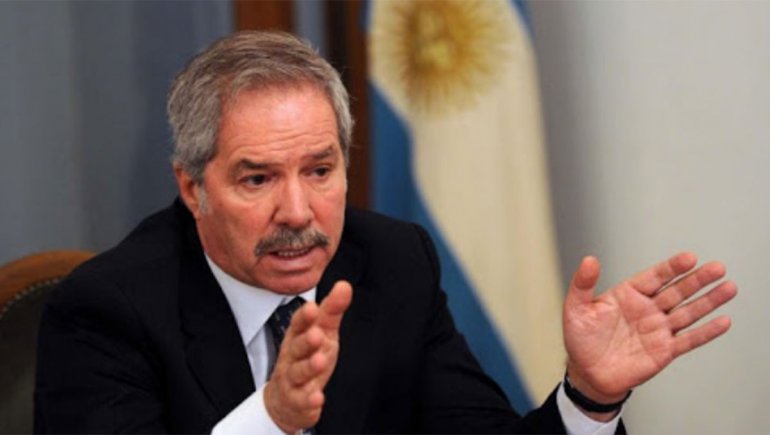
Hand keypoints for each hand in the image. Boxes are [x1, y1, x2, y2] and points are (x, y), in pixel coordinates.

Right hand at [264, 281, 351, 432]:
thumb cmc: (306, 357)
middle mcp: (292, 357)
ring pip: (298, 373)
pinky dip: (309, 400)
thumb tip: (344, 285)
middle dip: (306, 341)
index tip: (312, 308)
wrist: (285, 399)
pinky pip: (302, 401)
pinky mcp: (297, 402)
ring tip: (320, 361)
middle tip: (317, 334)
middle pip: (297, 347)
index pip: (298, 324)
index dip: (304, 317)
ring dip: (309, 367)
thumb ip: (332, 311)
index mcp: (298, 336)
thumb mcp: (322, 332)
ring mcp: (292, 380)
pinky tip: (318, 398)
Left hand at [563, 252, 736, 407]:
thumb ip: (583, 284)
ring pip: (688, 312)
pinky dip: (706, 332)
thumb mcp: (576, 309)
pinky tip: (723, 321)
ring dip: (708, 301)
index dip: (672, 267)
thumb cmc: (580, 339)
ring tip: (728, 288)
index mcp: (628, 294)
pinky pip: (689, 340)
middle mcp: (648, 309)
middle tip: (717, 268)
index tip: (689, 257)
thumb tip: (589, 259)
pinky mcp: (664, 351)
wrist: (588, 373)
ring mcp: (658, 329)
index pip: (655, 277)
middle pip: (677, 291)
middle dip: (697, 279)